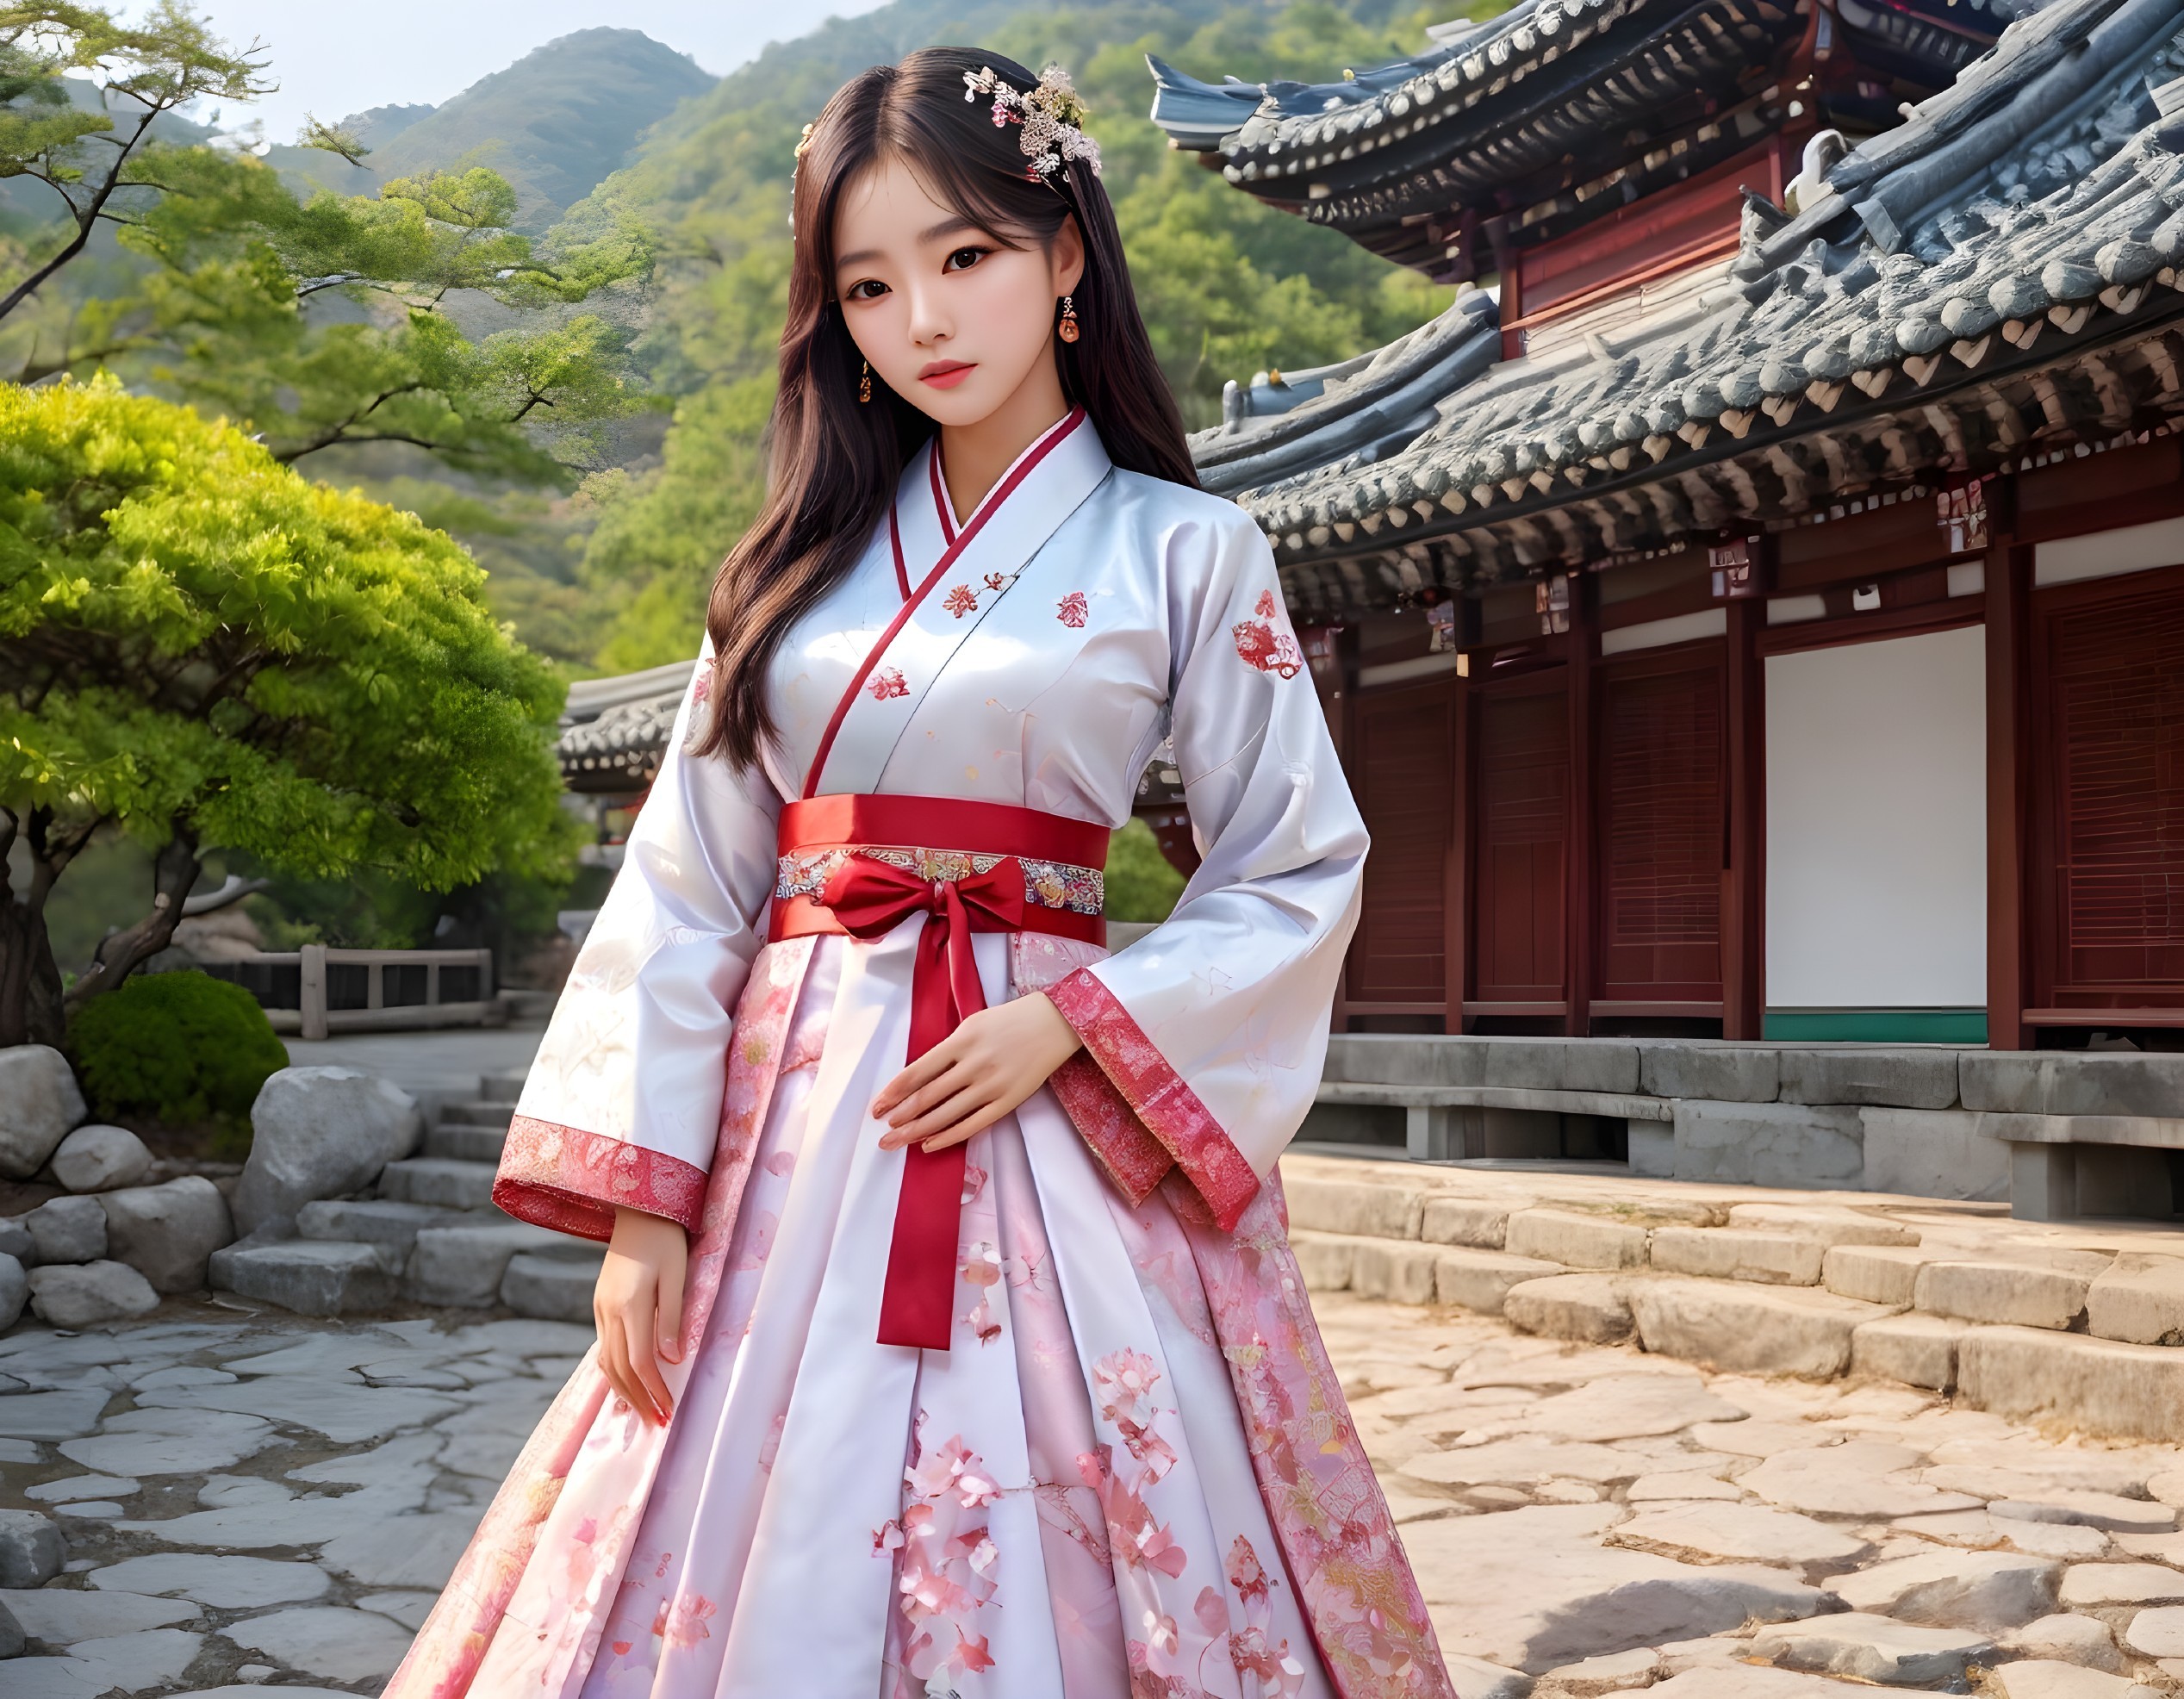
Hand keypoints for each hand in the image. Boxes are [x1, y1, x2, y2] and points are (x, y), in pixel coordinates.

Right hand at [594, 1206, 687, 1425]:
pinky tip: (626, 1383)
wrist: (638, 1210)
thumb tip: (672, 1360)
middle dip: (639, 1399)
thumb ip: (673, 1316)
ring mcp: (601, 1309)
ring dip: (624, 1391)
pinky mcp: (601, 1305)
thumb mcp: (677, 1274)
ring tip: (643, 1412)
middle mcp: (609, 1311)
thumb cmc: (666, 1239)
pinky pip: (604, 1347)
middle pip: (619, 1369)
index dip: (654, 1390)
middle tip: (658, 1423)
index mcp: (629, 1305)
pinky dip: (614, 1371)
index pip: (640, 1361)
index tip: (669, 1411)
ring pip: (606, 1362)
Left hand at [873, 991, 1081, 1153]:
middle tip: (882, 1134)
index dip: (894, 1092)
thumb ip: (947, 1050)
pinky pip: (973, 1125)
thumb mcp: (972, 1024)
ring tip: (897, 1141)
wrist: (1055, 1023)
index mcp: (961, 1041)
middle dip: (900, 1118)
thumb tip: (917, 1079)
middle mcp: (974, 1064)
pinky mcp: (1008, 1101)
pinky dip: (948, 1137)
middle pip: (927, 1097)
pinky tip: (930, 1145)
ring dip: (917, 1131)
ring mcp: (992, 1085)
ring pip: (946, 1115)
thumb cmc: (1009, 1021)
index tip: (877, 1107)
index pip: (917, 1072)